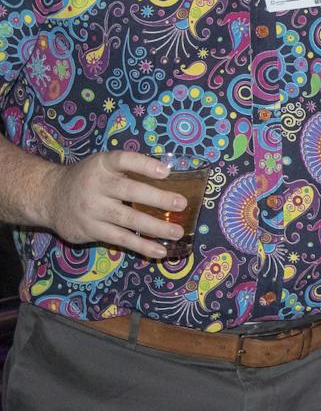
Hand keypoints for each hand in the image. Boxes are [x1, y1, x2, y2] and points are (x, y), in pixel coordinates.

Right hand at [37, 152, 185, 259]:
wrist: (48, 197)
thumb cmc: (88, 179)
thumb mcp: (103, 165)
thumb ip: (129, 169)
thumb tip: (172, 176)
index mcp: (103, 164)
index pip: (124, 160)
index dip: (145, 165)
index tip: (166, 172)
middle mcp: (97, 185)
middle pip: (130, 191)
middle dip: (158, 199)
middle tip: (181, 204)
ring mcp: (93, 209)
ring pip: (128, 219)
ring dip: (155, 227)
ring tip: (177, 231)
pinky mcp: (90, 229)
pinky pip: (120, 239)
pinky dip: (142, 245)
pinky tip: (160, 250)